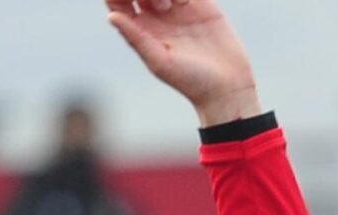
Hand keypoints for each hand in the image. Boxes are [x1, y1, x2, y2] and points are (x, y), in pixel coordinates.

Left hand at [106, 0, 260, 127]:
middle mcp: (156, 16)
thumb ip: (136, 37)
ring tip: (173, 6)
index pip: (119, 3)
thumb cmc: (190, 80)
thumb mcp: (159, 61)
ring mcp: (178, 8)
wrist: (226, 84)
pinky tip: (186, 2)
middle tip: (161, 6)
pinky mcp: (201, 3)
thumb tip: (111, 17)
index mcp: (140, 30)